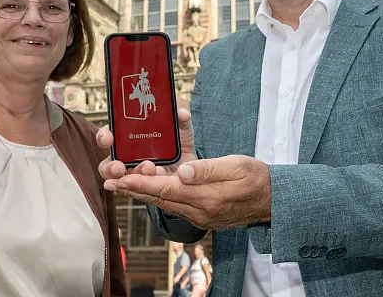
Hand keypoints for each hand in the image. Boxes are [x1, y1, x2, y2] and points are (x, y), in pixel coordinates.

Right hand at [97, 97, 197, 188]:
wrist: (195, 163)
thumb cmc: (179, 141)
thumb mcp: (181, 124)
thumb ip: (180, 113)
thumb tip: (182, 113)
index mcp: (128, 136)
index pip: (108, 135)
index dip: (104, 136)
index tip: (109, 138)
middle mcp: (127, 157)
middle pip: (108, 164)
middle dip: (110, 167)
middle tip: (119, 166)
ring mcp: (136, 175)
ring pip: (121, 181)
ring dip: (129, 178)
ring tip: (148, 169)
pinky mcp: (147, 188)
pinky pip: (139, 191)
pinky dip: (146, 186)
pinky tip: (159, 176)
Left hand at [106, 154, 271, 229]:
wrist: (274, 200)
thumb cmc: (256, 178)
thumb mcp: (236, 166)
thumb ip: (208, 169)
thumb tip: (182, 171)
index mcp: (206, 197)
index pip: (166, 189)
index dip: (141, 183)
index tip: (120, 178)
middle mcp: (199, 210)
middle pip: (159, 199)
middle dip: (132, 190)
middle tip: (109, 181)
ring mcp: (200, 215)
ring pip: (164, 203)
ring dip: (141, 193)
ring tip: (120, 184)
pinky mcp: (202, 214)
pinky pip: (173, 205)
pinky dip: (157, 196)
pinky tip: (147, 190)